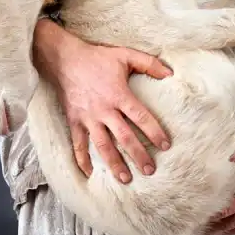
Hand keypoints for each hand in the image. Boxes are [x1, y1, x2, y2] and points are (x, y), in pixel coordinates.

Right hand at [33, 20, 172, 183]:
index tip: (165, 145)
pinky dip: (82, 159)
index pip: (140, 117)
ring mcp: (88, 117)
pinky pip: (78, 143)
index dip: (154, 132)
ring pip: (102, 145)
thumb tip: (170, 74)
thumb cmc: (97, 58)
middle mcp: (104, 109)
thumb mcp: (125, 55)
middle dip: (138, 155)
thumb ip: (149, 64)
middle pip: (124, 137)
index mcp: (119, 95)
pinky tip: (89, 172)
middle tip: (150, 170)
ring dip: (114, 163)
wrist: (64, 58)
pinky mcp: (74, 120)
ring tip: (125, 178)